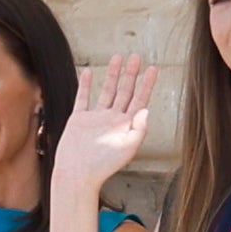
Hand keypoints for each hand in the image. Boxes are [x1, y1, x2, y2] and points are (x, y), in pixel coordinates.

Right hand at [52, 54, 158, 193]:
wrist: (77, 174)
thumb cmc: (103, 166)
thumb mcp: (128, 147)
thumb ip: (139, 128)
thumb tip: (146, 109)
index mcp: (126, 126)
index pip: (140, 100)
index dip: (147, 84)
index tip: (153, 69)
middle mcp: (113, 120)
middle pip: (125, 91)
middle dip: (131, 74)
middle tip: (136, 57)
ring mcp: (96, 118)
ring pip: (106, 91)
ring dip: (112, 75)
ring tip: (117, 58)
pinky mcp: (79, 119)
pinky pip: (83, 97)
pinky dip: (85, 84)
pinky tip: (87, 72)